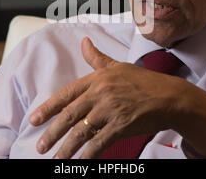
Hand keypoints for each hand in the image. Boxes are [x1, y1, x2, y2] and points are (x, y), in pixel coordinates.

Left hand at [29, 37, 188, 158]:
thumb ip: (97, 58)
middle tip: (40, 146)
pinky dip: (88, 155)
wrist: (170, 96)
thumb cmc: (144, 81)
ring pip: (82, 132)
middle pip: (69, 115)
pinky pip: (100, 143)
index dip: (48, 108)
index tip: (34, 120)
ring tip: (56, 160)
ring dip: (66, 148)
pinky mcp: (122, 125)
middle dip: (52, 132)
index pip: (67, 94)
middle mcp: (101, 93)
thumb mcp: (118, 66)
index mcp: (97, 78)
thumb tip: (84, 42)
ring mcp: (111, 110)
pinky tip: (79, 163)